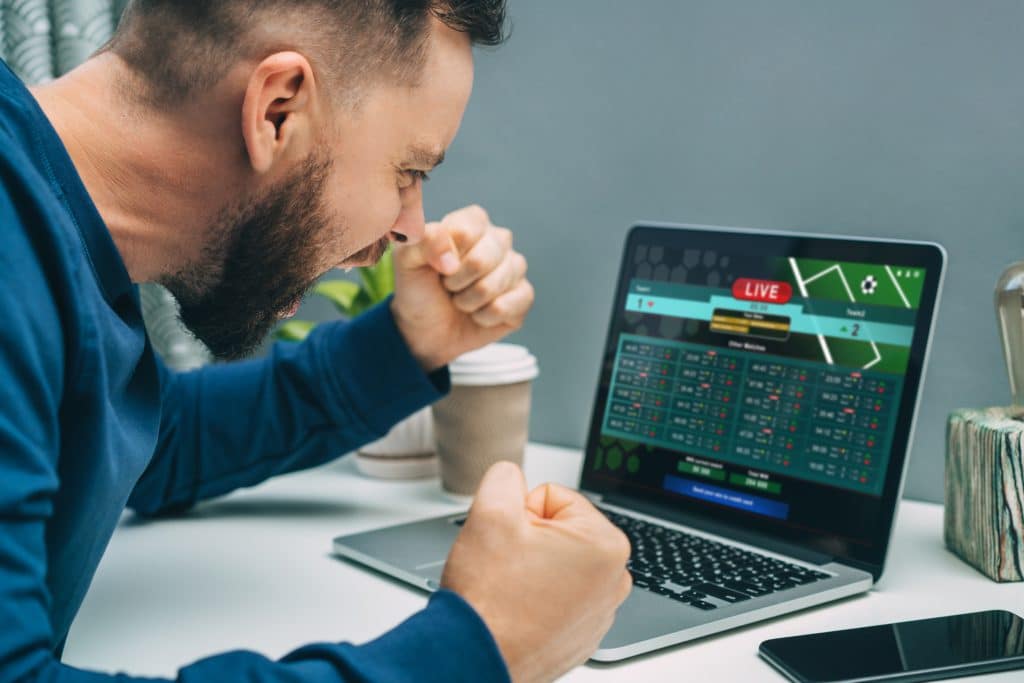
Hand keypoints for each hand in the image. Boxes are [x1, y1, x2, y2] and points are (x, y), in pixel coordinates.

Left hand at [391, 205, 533, 370]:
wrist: (426, 330)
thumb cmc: (419, 289)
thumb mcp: (408, 261)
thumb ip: (425, 242)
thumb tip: (452, 259)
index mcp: (472, 223)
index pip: (466, 231)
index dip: (446, 255)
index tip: (437, 266)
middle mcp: (498, 240)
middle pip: (483, 259)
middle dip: (457, 282)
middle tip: (448, 287)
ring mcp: (514, 268)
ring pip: (496, 284)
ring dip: (469, 301)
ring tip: (461, 301)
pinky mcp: (523, 296)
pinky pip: (508, 306)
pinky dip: (485, 316)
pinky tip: (478, 314)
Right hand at [441, 463, 632, 682]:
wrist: (475, 659)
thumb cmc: (489, 601)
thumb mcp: (490, 513)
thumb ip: (504, 477)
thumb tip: (511, 475)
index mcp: (605, 544)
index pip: (553, 497)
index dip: (521, 514)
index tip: (512, 542)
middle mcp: (613, 579)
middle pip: (558, 529)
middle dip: (530, 540)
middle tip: (509, 567)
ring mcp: (600, 611)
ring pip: (556, 562)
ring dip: (532, 568)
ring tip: (513, 591)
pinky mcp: (582, 635)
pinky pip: (557, 596)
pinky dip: (537, 598)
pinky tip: (518, 610)